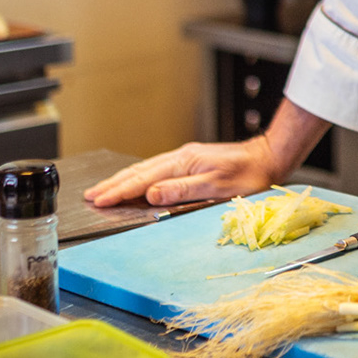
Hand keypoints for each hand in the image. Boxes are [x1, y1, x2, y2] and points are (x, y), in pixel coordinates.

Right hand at [82, 136, 282, 207]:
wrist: (267, 157)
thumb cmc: (248, 175)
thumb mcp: (216, 186)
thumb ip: (182, 190)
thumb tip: (150, 195)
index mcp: (183, 162)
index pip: (143, 180)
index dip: (119, 191)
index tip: (99, 200)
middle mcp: (180, 157)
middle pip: (138, 172)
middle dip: (112, 184)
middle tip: (90, 196)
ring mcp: (184, 158)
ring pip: (145, 169)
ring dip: (122, 180)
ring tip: (104, 189)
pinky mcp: (190, 161)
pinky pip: (156, 169)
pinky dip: (139, 177)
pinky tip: (135, 182)